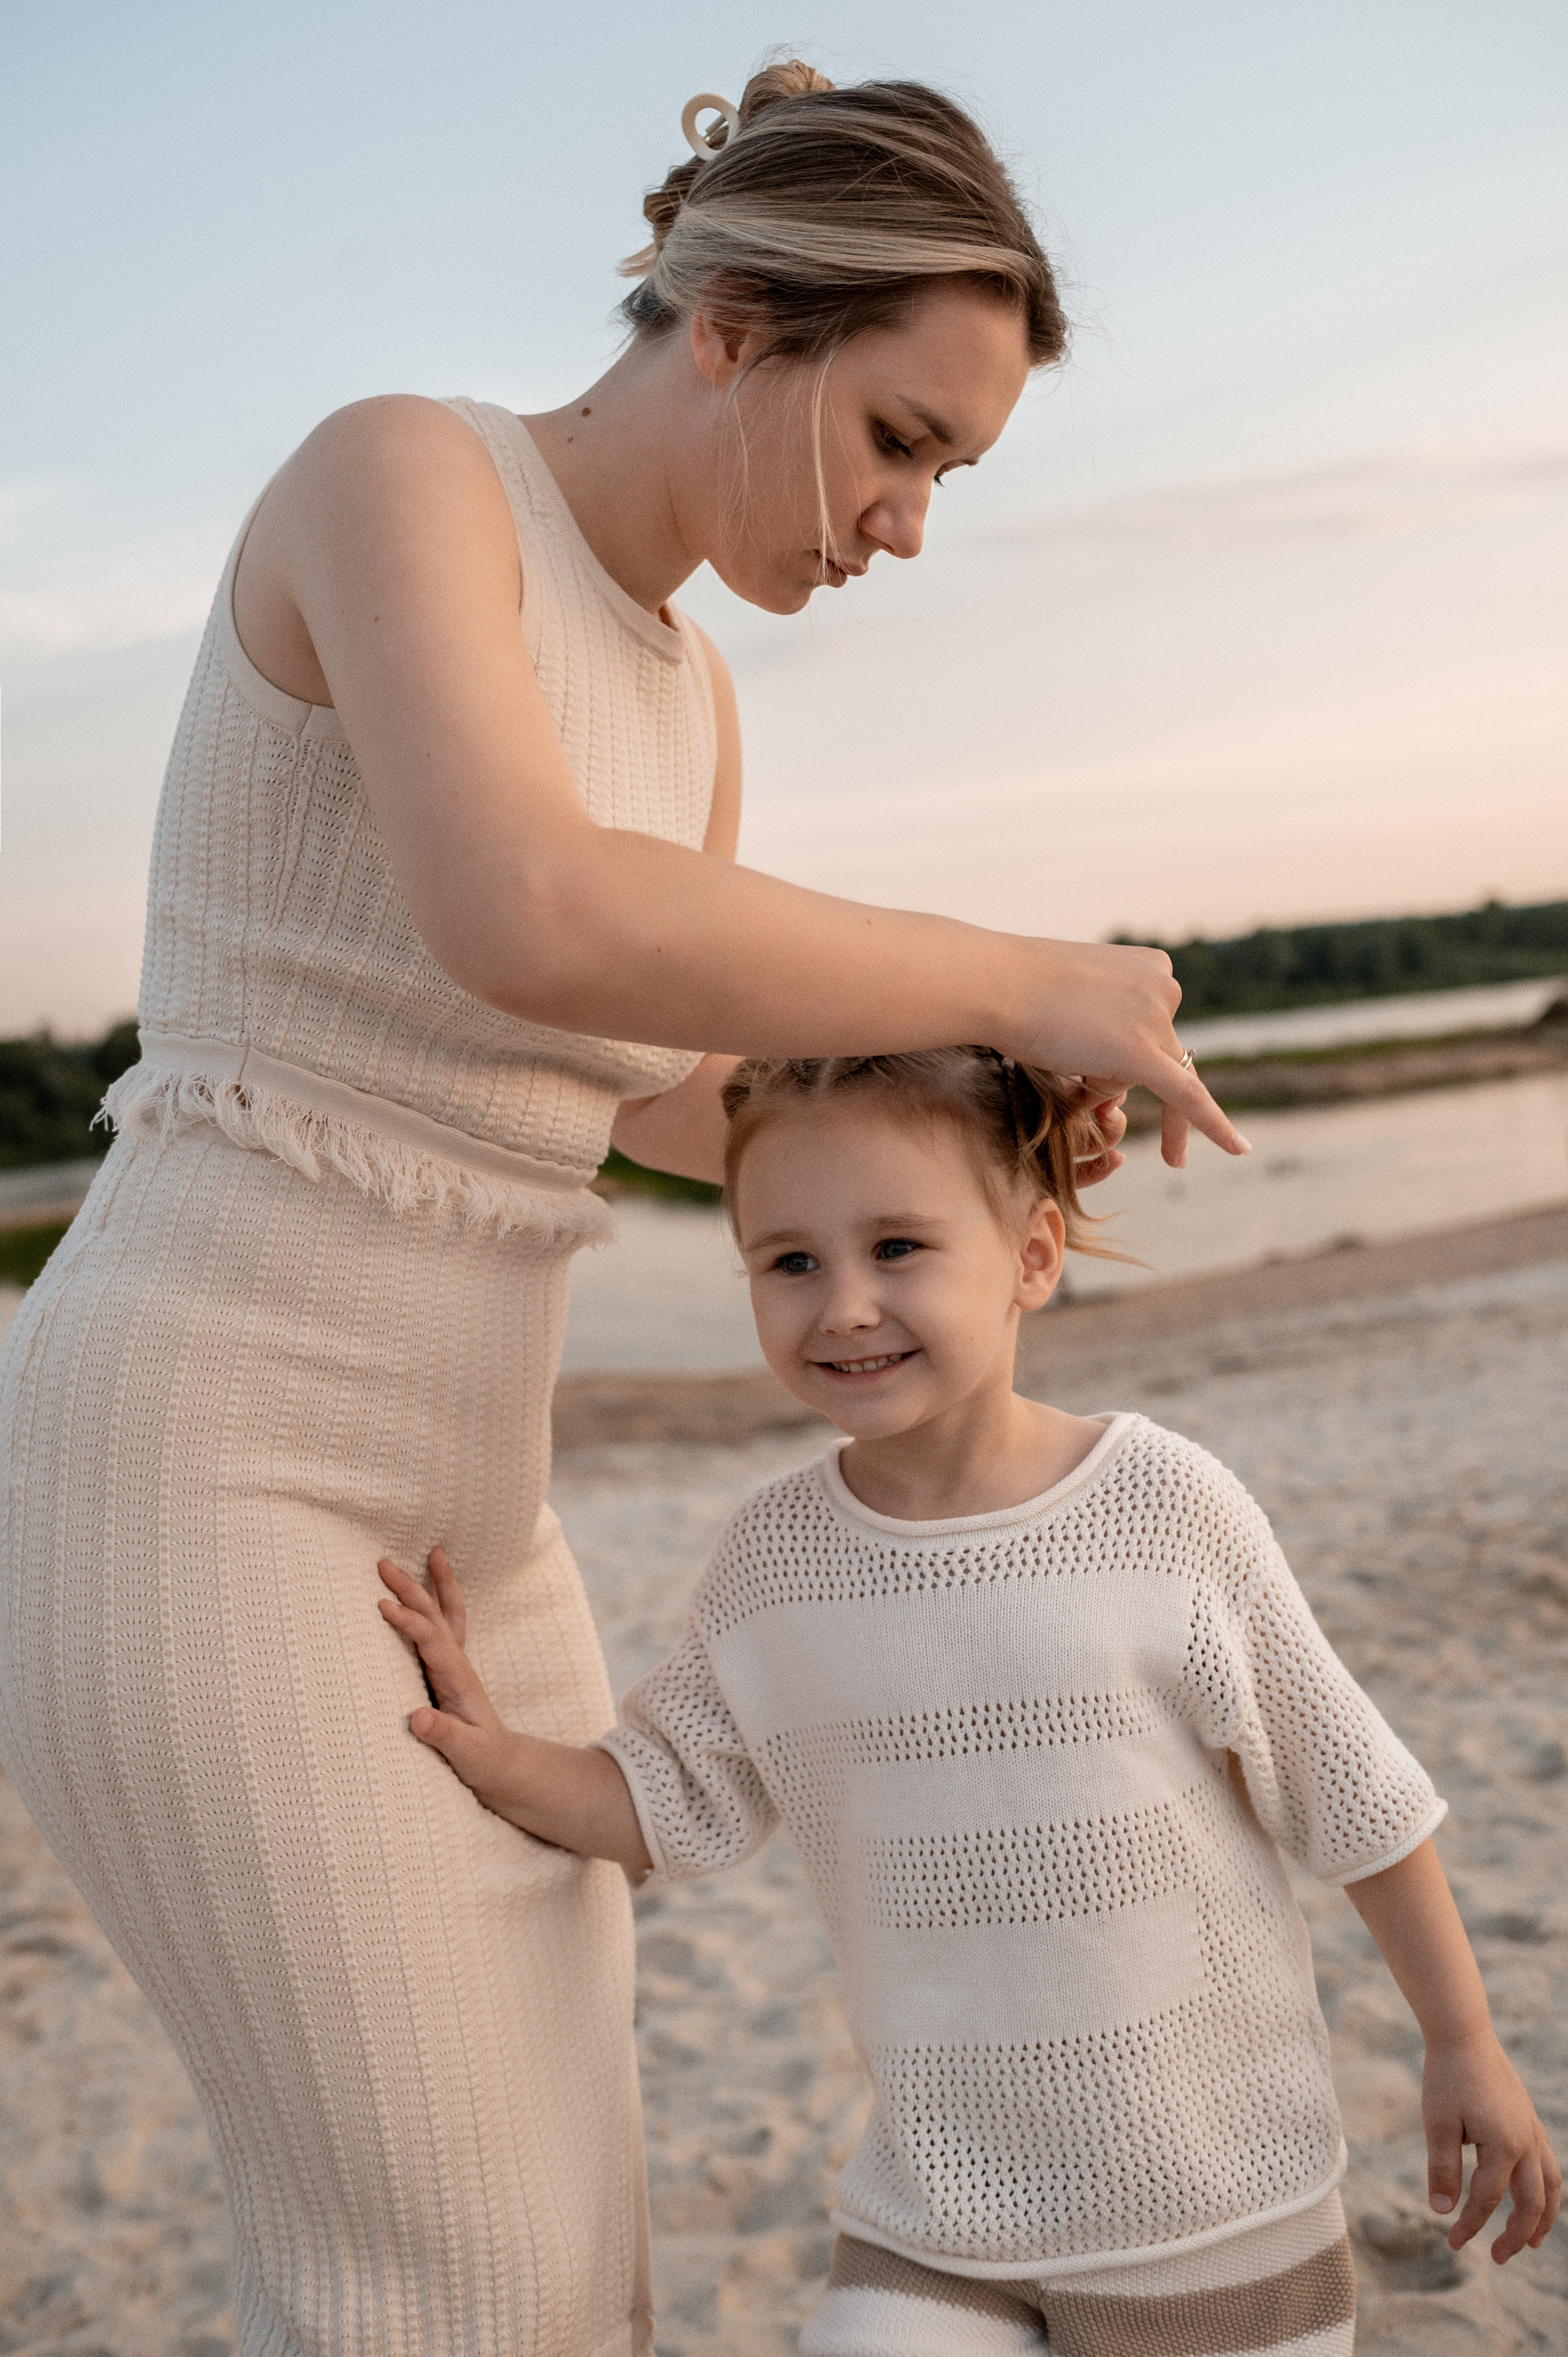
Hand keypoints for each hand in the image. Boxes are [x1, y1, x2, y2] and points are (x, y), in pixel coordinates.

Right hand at [377, 1548, 652, 1869]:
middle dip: (412, 1588)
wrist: (505, 1767)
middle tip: (383, 1562)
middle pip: (435, 1617)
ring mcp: (453, 1667)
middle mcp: (457, 1666)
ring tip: (433, 1550)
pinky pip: (443, 1630)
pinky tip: (431, 1591)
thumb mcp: (466, 1754)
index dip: (408, 1621)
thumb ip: (443, 1736)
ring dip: (433, 1586)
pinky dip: (438, 1606)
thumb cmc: (485, 1762)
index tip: (381, 1605)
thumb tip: (418, 1717)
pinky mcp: (446, 1674)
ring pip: (444, 1616)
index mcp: (458, 1679)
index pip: (431, 1640)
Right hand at [1010, 938, 1247, 1170]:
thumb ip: (1105, 1017)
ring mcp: (1158, 1019)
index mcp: (1154, 967)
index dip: (1115, 1047)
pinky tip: (1240, 1150)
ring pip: (1148, 1077)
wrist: (995, 981)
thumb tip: (1111, 1064)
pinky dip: (1214, 1126)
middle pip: (1154, 1053)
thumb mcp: (1076, 992)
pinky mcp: (1144, 1054)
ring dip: (1103, 1081)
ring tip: (1064, 1052)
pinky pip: (1188, 1098)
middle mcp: (1166, 987)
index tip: (1087, 1046)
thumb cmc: (1019, 984)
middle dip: (1110, 1065)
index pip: (1151, 1026)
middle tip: (1066, 1045)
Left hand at [1423, 2029, 1561, 2261]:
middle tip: (1498, 2257)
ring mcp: (1533, 2131)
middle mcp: (1527, 2142)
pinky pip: (1548, 2164)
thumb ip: (1442, 2169)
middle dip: (1516, 2234)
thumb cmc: (1447, 2077)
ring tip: (1531, 2241)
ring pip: (1551, 2186)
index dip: (1470, 2225)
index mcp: (1503, 2146)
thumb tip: (1442, 2211)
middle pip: (1532, 2203)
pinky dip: (1545, 2189)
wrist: (1464, 2034)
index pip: (1486, 2199)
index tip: (1451, 2242)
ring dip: (1543, 2217)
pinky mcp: (1530, 2121)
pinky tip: (1530, 2195)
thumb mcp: (1438, 2123)